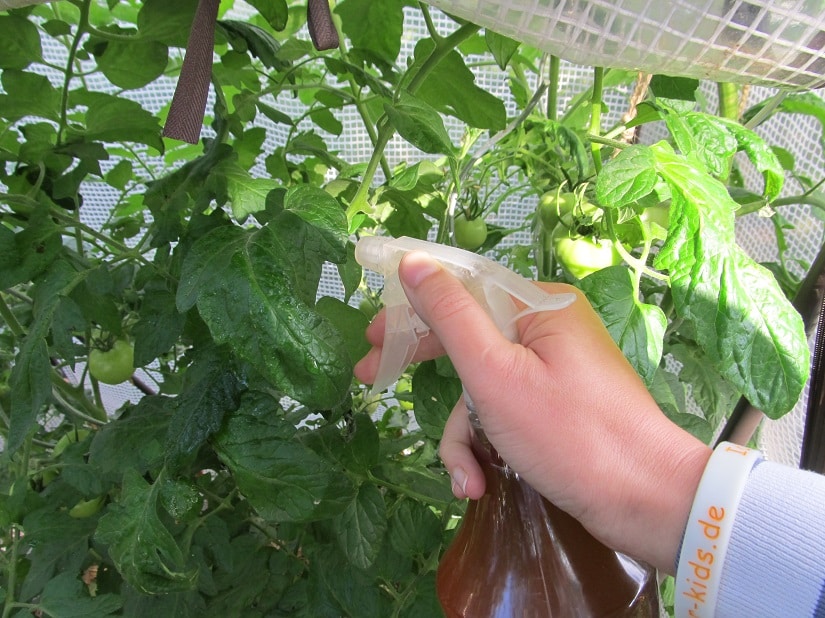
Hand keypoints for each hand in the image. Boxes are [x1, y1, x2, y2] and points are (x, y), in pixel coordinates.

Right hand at [354, 251, 710, 573]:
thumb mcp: (496, 374)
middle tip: (371, 378)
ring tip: (467, 478)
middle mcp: (548, 331)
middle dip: (424, 370)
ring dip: (464, 435)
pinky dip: (487, 447)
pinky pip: (506, 414)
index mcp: (539, 307)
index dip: (410, 308)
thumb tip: (415, 262)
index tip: (370, 334)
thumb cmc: (570, 434)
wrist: (649, 502)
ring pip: (483, 388)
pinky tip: (480, 484)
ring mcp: (554, 372)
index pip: (462, 288)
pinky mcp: (558, 409)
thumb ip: (450, 316)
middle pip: (467, 338)